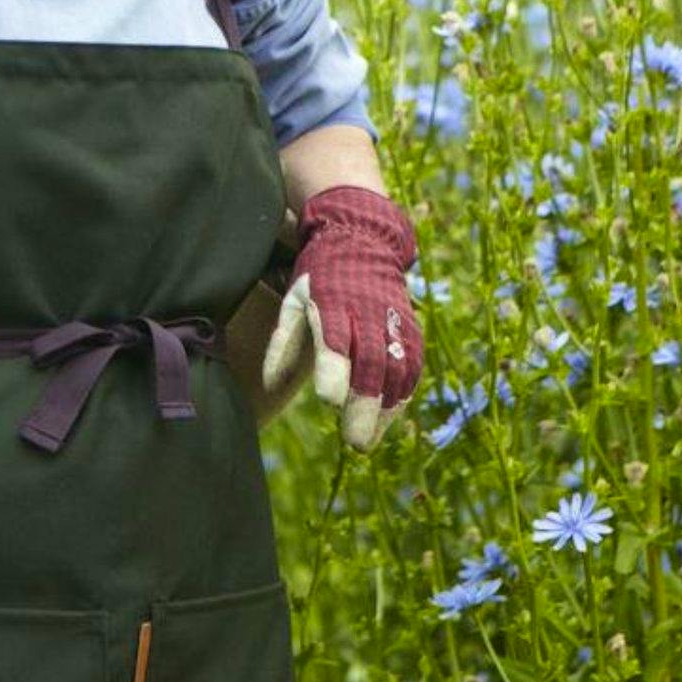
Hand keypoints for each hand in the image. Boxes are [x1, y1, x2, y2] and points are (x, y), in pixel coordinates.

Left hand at [260, 185, 421, 448]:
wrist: (363, 240)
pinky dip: (402, 395)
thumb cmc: (319, 277)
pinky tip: (388, 419)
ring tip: (367, 439)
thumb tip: (268, 384)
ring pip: (396, 368)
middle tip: (354, 441)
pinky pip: (412, 366)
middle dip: (364, 403)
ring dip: (385, 407)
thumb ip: (283, 342)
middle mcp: (367, 311)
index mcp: (332, 301)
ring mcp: (392, 320)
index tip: (329, 402)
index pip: (335, 338)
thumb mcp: (294, 299)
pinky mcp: (410, 329)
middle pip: (371, 361)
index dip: (335, 369)